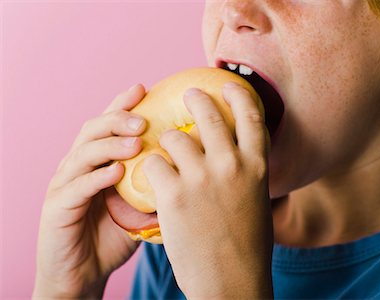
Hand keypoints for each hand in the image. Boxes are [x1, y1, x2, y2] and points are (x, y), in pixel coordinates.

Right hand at [33, 84, 146, 297]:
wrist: (83, 273)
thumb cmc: (112, 236)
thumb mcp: (139, 207)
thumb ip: (155, 187)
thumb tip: (190, 169)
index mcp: (96, 162)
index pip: (108, 126)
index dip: (122, 105)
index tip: (144, 89)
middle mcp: (78, 167)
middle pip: (93, 131)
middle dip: (117, 119)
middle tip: (143, 119)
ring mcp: (65, 186)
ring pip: (83, 153)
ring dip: (110, 144)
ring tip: (136, 140)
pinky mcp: (57, 208)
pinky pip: (77, 188)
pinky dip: (97, 178)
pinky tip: (116, 172)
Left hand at [143, 82, 273, 298]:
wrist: (231, 281)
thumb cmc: (247, 246)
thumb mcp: (256, 201)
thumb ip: (247, 173)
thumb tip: (237, 154)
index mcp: (257, 167)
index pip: (252, 115)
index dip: (239, 94)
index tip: (228, 84)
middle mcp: (231, 165)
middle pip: (209, 114)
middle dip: (195, 98)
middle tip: (188, 95)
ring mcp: (201, 177)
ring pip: (173, 137)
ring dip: (166, 143)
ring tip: (165, 155)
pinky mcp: (173, 194)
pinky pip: (153, 164)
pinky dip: (151, 169)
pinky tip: (153, 181)